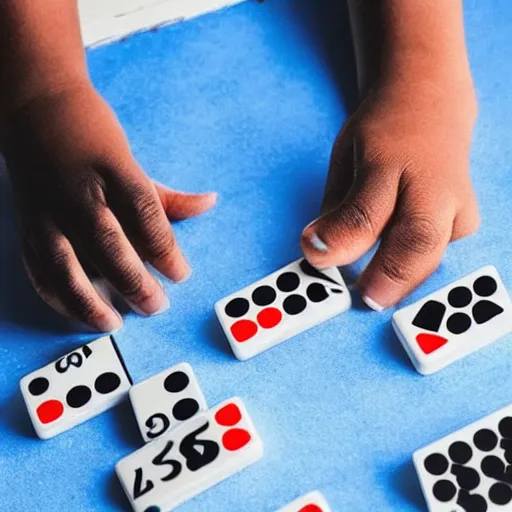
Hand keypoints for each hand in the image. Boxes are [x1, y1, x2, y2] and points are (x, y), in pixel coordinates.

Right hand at [3, 82, 215, 330]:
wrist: (35, 108)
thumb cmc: (93, 134)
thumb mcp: (133, 159)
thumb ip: (168, 195)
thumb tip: (210, 203)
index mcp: (113, 170)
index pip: (144, 214)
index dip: (165, 249)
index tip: (181, 275)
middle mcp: (79, 193)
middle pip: (108, 243)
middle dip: (133, 281)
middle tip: (156, 306)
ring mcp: (48, 210)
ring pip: (65, 263)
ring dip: (88, 299)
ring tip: (112, 323)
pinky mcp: (27, 224)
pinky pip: (37, 266)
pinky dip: (56, 294)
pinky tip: (76, 312)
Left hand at [301, 77, 478, 309]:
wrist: (431, 105)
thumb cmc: (381, 136)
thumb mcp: (347, 158)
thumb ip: (338, 208)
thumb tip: (321, 255)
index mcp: (390, 158)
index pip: (366, 211)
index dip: (339, 239)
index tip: (313, 256)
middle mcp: (431, 181)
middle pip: (417, 240)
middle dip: (389, 278)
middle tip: (364, 301)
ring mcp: (457, 201)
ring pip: (434, 253)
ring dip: (404, 282)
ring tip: (376, 296)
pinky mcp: (465, 219)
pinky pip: (439, 252)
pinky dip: (415, 269)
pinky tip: (396, 275)